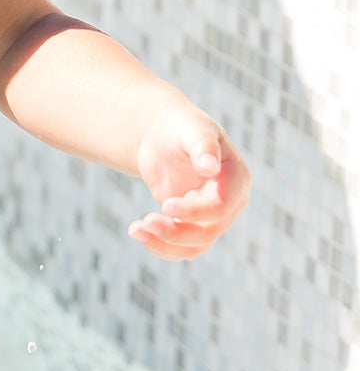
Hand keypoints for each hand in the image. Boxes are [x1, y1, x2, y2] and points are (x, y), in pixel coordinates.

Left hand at [130, 101, 249, 259]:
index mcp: (236, 178)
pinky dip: (160, 246)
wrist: (161, 134)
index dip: (196, 211)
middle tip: (144, 222)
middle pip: (208, 231)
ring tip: (135, 230)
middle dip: (176, 232)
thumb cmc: (179, 125)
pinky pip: (182, 246)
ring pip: (195, 245)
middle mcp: (229, 202)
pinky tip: (139, 233)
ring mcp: (211, 217)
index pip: (223, 206)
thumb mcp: (190, 127)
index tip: (166, 205)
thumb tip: (211, 167)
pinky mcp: (191, 224)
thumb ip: (202, 144)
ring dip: (165, 243)